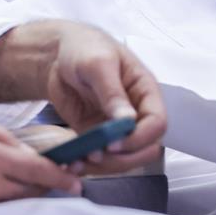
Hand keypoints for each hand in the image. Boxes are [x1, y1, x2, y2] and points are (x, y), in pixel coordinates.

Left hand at [0, 20, 166, 170]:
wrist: (57, 54)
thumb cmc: (85, 48)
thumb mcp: (98, 64)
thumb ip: (112, 92)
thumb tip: (128, 119)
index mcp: (145, 91)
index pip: (157, 123)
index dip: (139, 138)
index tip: (114, 143)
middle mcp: (136, 112)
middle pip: (145, 148)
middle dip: (123, 158)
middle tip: (96, 155)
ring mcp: (117, 127)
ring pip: (124, 159)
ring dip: (104, 166)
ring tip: (79, 161)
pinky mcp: (97, 136)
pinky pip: (101, 158)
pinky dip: (88, 165)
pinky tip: (72, 163)